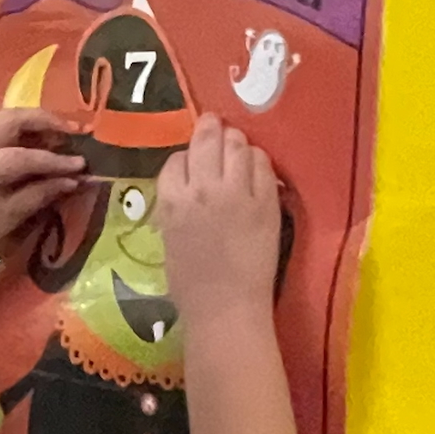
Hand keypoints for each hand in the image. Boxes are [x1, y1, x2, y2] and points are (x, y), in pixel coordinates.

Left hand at [0, 109, 84, 282]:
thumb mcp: (11, 216)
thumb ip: (42, 193)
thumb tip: (74, 179)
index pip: (25, 156)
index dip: (56, 160)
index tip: (82, 165)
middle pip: (14, 119)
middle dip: (48, 122)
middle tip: (76, 132)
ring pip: (7, 115)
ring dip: (36, 119)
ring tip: (61, 131)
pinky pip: (1, 123)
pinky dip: (23, 125)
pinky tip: (40, 136)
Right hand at [156, 114, 280, 329]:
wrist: (225, 309)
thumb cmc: (191, 285)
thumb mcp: (169, 239)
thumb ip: (176, 207)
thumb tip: (186, 188)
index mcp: (171, 201)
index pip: (175, 161)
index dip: (184, 159)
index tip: (191, 162)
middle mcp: (202, 188)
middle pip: (206, 140)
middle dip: (209, 128)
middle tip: (214, 124)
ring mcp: (236, 192)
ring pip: (236, 144)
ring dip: (235, 141)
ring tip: (236, 144)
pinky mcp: (265, 201)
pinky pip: (262, 164)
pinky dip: (258, 160)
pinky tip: (256, 166)